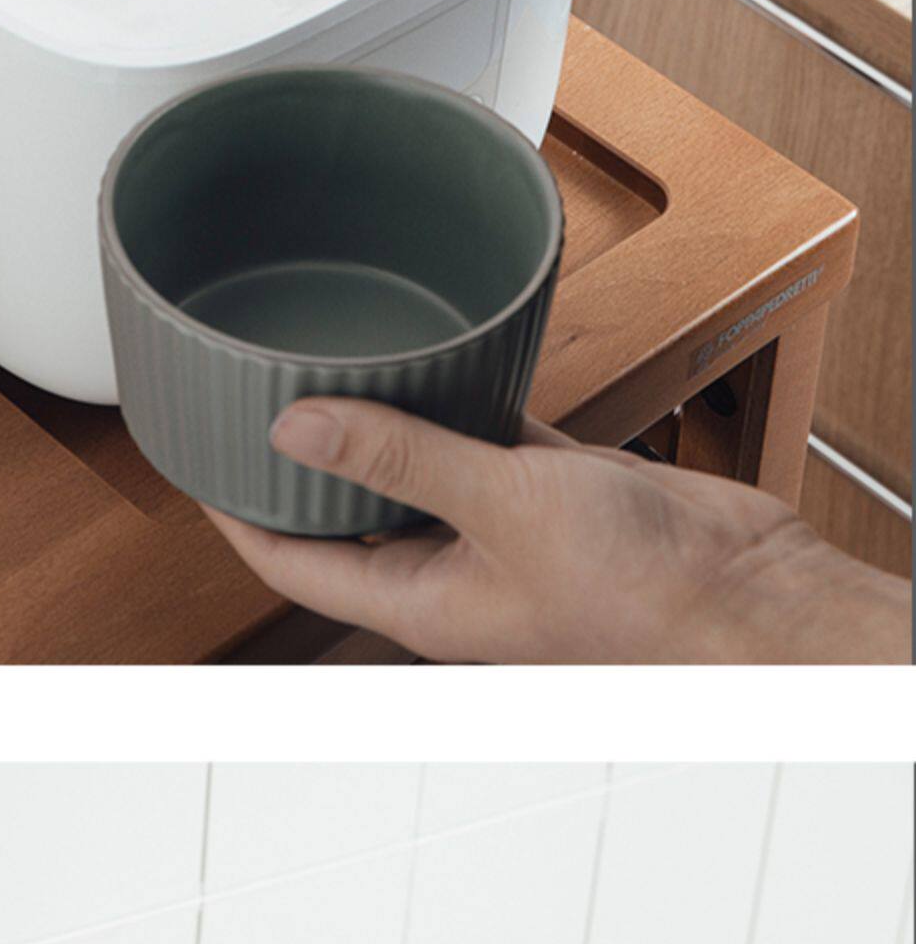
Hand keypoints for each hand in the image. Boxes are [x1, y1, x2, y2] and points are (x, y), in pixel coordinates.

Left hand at [203, 398, 910, 663]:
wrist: (748, 595)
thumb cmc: (641, 594)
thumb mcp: (502, 509)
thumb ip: (400, 459)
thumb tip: (291, 426)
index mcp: (420, 598)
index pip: (290, 560)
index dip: (234, 512)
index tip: (194, 453)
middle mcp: (450, 564)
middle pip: (345, 507)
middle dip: (297, 454)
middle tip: (253, 382)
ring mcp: (499, 524)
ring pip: (414, 461)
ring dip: (378, 413)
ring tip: (330, 349)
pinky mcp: (550, 485)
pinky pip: (484, 431)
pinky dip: (460, 391)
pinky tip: (444, 345)